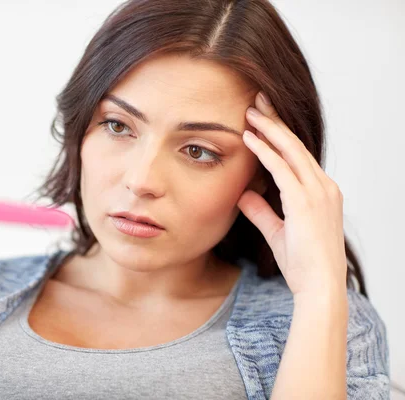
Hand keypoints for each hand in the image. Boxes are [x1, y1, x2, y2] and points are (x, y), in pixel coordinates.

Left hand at [237, 91, 346, 297]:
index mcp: (321, 193)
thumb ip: (262, 211)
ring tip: (250, 110)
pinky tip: (249, 137)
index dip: (279, 135)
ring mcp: (317, 192)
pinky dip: (264, 150)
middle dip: (276, 120)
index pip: (298, 156)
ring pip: (291, 149)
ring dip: (269, 128)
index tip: (262, 119)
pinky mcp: (305, 201)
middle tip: (257, 100)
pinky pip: (281, 168)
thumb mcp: (277, 232)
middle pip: (296, 144)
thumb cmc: (303, 265)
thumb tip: (243, 194)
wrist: (319, 287)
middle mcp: (323, 187)